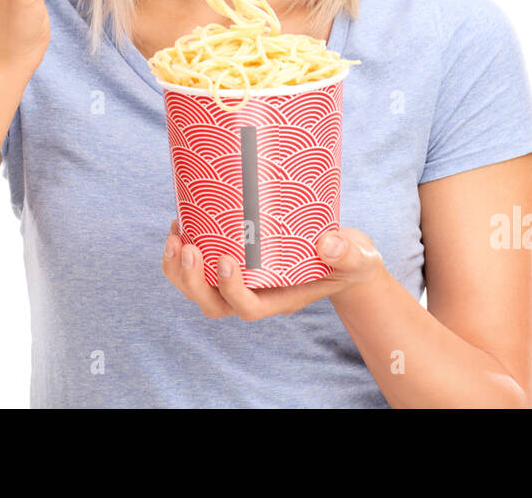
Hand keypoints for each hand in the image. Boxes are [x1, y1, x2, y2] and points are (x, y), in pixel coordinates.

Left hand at [160, 219, 384, 320]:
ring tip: (175, 237)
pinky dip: (184, 252)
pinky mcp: (233, 261)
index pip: (249, 308)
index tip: (225, 261)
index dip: (231, 291)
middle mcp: (256, 294)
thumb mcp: (357, 257)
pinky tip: (182, 223)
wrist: (343, 257)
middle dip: (193, 281)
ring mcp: (242, 280)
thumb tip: (328, 244)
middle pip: (214, 304)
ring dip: (179, 269)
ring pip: (199, 289)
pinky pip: (198, 268)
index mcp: (281, 298)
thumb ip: (347, 254)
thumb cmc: (349, 259)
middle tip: (187, 247)